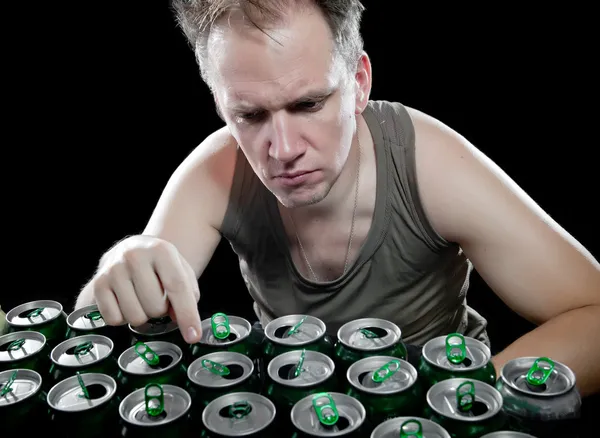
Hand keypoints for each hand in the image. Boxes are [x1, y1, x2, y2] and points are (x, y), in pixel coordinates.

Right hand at [84, 235, 201, 342]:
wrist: (134, 249)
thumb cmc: (161, 265)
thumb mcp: (181, 270)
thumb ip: (188, 294)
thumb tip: (179, 320)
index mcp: (160, 251)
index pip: (176, 287)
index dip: (187, 314)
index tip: (193, 337)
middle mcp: (134, 256)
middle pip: (155, 307)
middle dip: (161, 310)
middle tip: (157, 298)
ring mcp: (113, 270)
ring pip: (135, 316)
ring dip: (143, 315)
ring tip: (141, 299)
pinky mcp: (98, 284)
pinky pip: (114, 319)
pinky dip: (123, 318)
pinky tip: (126, 302)